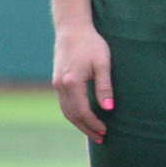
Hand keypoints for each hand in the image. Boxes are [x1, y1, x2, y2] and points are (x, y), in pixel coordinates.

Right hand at [50, 25, 113, 143]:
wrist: (72, 28)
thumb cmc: (91, 44)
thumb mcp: (103, 63)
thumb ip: (105, 87)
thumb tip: (108, 108)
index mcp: (72, 82)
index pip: (82, 112)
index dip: (93, 124)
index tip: (106, 131)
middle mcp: (60, 85)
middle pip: (72, 115)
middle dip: (86, 128)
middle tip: (101, 137)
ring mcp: (56, 83)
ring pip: (66, 110)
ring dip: (79, 123)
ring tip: (93, 131)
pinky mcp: (57, 80)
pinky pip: (63, 103)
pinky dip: (73, 113)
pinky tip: (83, 116)